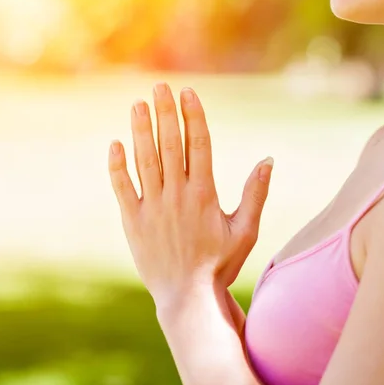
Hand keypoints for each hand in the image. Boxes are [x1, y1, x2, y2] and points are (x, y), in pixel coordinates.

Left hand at [108, 83, 273, 307]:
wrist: (189, 297)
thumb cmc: (221, 264)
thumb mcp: (246, 230)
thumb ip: (255, 194)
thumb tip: (268, 160)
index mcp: (204, 194)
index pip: (198, 145)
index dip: (193, 116)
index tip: (188, 93)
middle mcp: (177, 195)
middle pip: (169, 145)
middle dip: (165, 113)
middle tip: (160, 87)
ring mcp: (152, 208)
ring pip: (145, 160)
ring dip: (140, 130)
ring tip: (138, 104)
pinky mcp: (133, 222)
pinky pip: (122, 188)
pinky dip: (117, 166)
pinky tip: (115, 144)